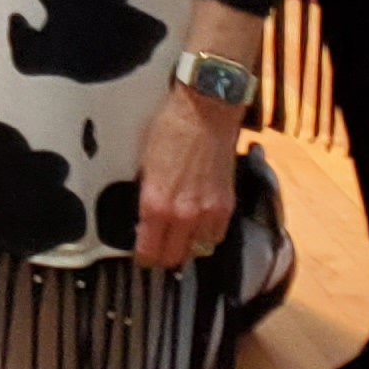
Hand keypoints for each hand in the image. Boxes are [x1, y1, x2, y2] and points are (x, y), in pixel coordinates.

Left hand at [131, 82, 242, 270]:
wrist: (205, 111)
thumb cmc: (169, 128)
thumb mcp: (144, 163)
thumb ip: (147, 195)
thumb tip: (144, 216)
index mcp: (157, 204)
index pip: (149, 251)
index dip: (143, 257)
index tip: (141, 255)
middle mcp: (184, 215)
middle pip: (173, 257)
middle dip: (163, 257)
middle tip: (157, 251)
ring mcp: (208, 213)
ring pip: (197, 251)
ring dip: (187, 248)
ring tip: (178, 240)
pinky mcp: (227, 206)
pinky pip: (217, 236)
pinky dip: (207, 236)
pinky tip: (199, 228)